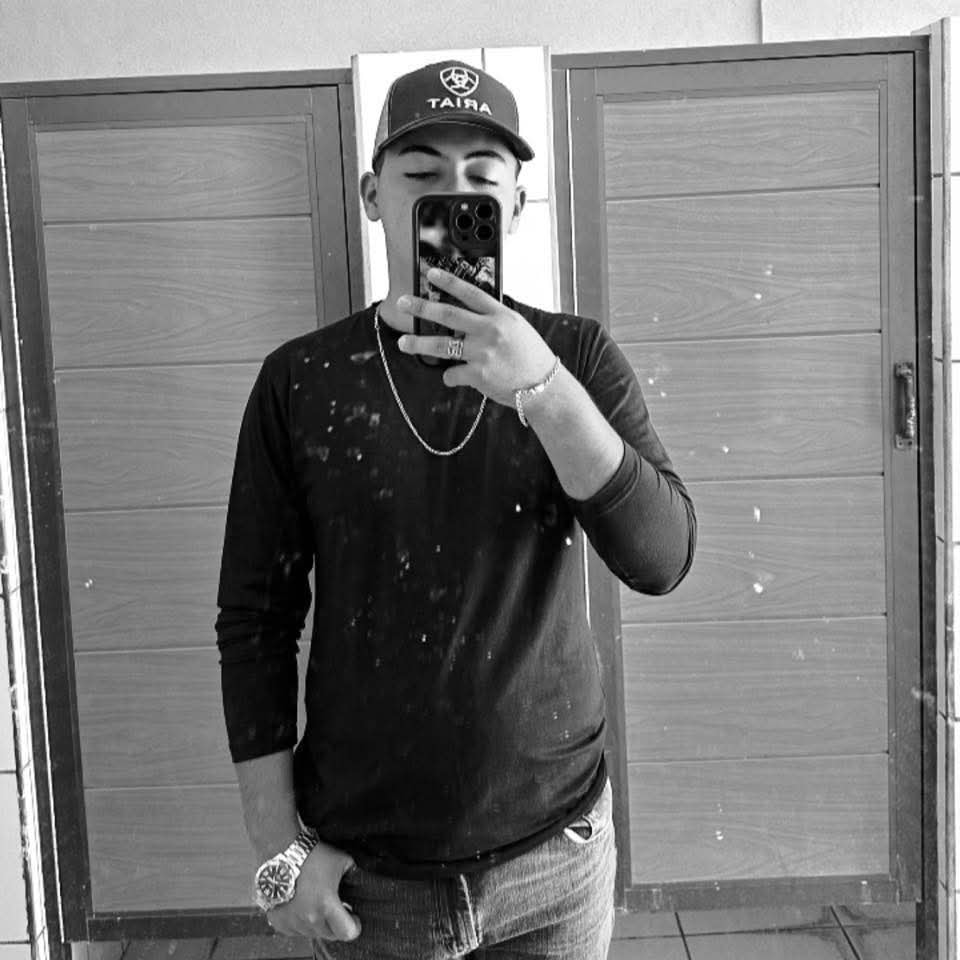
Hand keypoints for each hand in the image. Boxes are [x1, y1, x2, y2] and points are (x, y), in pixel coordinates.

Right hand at [265, 839, 360, 941]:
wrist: (280, 852)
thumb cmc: (309, 855)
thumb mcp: (341, 860)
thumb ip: (353, 875)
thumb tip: (358, 883)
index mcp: (326, 905)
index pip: (347, 933)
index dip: (354, 926)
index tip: (353, 918)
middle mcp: (309, 919)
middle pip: (330, 934)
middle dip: (336, 923)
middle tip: (334, 905)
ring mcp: (293, 922)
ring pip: (313, 933)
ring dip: (317, 922)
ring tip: (315, 901)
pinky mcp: (279, 922)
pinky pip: (296, 930)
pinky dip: (301, 921)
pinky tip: (301, 904)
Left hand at [396, 268, 556, 406]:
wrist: (543, 387)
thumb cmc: (531, 358)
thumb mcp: (517, 329)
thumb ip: (493, 320)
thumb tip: (466, 317)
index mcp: (501, 316)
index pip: (470, 293)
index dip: (449, 282)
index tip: (431, 274)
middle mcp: (490, 331)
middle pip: (448, 315)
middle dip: (422, 307)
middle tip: (403, 302)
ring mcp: (482, 353)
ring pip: (441, 345)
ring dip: (418, 343)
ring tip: (403, 342)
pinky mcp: (478, 375)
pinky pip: (452, 374)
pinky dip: (451, 377)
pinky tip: (456, 378)